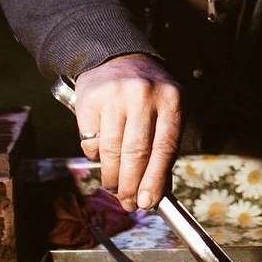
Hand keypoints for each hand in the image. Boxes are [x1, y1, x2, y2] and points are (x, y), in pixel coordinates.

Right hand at [73, 53, 181, 210]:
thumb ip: (164, 148)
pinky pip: (91, 142)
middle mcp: (143, 96)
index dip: (155, 180)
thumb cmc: (147, 96)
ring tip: (114, 188)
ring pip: (111, 151)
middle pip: (136, 153)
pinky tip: (102, 156)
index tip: (148, 203)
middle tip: (128, 204)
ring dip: (111, 178)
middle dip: (131, 186)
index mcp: (171, 100)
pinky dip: (96, 157)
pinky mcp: (90, 100)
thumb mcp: (166, 111)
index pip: (164, 148)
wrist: (117, 57)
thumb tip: (157, 193)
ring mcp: (115, 96)